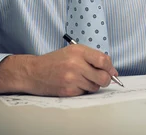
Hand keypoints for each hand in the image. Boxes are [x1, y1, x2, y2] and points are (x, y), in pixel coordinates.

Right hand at [0, 45, 118, 96]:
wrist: (34, 72)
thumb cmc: (55, 61)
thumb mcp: (72, 51)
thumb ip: (92, 57)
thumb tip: (112, 70)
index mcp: (78, 51)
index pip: (104, 60)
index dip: (111, 68)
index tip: (112, 71)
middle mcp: (76, 64)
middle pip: (103, 77)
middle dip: (106, 79)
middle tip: (102, 78)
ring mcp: (72, 78)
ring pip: (95, 86)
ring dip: (92, 85)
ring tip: (81, 79)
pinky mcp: (68, 90)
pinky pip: (84, 93)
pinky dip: (82, 90)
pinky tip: (73, 84)